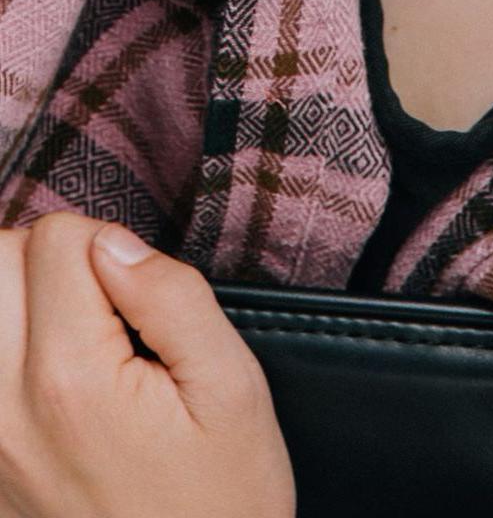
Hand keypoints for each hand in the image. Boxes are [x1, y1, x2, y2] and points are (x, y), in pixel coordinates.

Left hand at [0, 211, 294, 517]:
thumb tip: (117, 245)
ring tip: (71, 332)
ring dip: (18, 302)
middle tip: (103, 306)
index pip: (58, 238)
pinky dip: (10, 358)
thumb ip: (174, 299)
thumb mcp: (233, 392)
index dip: (110, 246)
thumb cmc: (221, 505)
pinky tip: (49, 378)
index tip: (141, 297)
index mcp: (73, 381)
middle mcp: (8, 410)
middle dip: (48, 261)